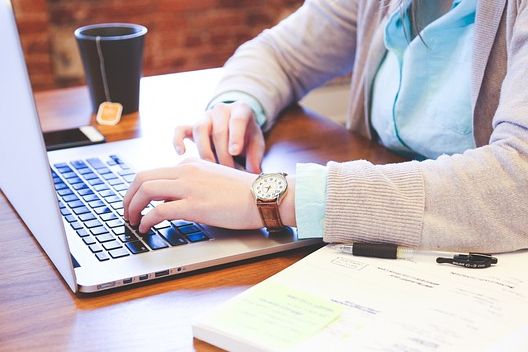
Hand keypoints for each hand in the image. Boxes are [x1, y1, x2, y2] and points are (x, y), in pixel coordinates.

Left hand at [123, 159, 294, 233]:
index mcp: (191, 165)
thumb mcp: (213, 180)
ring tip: (132, 221)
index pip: (154, 173)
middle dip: (128, 197)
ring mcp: (190, 187)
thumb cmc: (244, 193)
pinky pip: (159, 210)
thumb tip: (172, 200)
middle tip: (127, 212)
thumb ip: (192, 184)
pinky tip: (146, 228)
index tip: (136, 202)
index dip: (138, 190)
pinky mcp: (195, 205)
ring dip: (132, 207)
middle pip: (142, 178)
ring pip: (146, 190)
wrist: (264, 196)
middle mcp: (186, 171)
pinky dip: (146, 220)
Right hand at [173, 102, 264, 172]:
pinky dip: (178, 140)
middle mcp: (221, 110)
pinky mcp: (191, 126)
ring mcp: (205, 117)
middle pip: (218, 130)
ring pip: (199, 129)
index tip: (235, 152)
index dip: (235, 136)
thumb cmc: (247, 137)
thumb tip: (254, 173)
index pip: (237, 120)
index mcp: (241, 110)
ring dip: (205, 151)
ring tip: (212, 169)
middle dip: (223, 154)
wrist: (235, 126)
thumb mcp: (256, 144)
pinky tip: (182, 153)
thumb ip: (256, 157)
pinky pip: (180, 129)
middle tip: (228, 171)